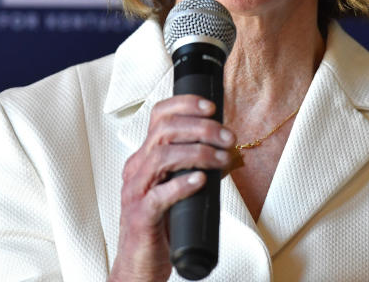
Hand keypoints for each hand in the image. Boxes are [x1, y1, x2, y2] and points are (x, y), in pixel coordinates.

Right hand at [108, 95, 236, 281]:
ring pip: (162, 157)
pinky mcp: (141, 216)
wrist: (141, 263)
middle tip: (227, 136)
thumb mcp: (181, 190)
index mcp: (145, 158)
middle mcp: (137, 169)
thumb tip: (232, 154)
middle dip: (201, 128)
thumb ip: (200, 169)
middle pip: (164, 131)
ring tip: (222, 159)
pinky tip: (201, 180)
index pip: (159, 116)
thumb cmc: (161, 225)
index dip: (185, 105)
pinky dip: (181, 184)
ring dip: (198, 153)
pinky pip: (158, 195)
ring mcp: (136, 191)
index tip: (212, 107)